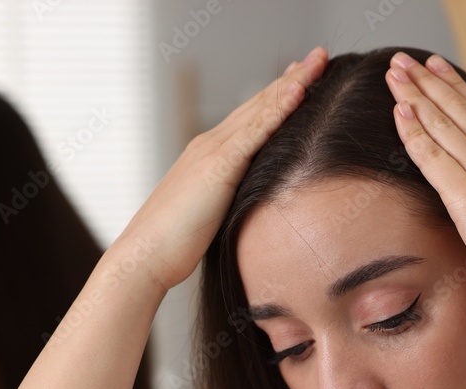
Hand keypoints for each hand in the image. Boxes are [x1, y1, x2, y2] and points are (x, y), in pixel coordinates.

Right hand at [116, 46, 327, 290]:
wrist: (145, 256)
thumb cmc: (174, 246)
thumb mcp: (211, 217)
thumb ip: (231, 202)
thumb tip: (251, 208)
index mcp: (210, 156)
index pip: (251, 119)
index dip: (277, 97)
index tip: (302, 78)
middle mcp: (210, 145)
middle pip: (259, 105)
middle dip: (291, 78)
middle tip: (320, 55)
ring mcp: (213, 152)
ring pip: (260, 110)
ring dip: (292, 83)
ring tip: (319, 60)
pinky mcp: (218, 166)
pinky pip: (255, 132)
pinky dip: (278, 109)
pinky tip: (298, 91)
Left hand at [384, 51, 465, 318]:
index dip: (457, 89)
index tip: (437, 69)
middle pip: (459, 110)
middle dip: (429, 83)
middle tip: (404, 60)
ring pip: (444, 125)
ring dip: (415, 96)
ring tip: (394, 72)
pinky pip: (433, 157)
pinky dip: (414, 132)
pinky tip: (399, 111)